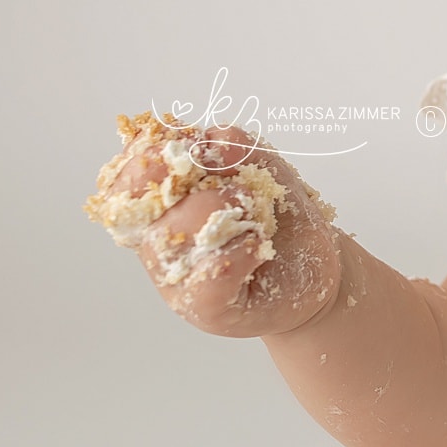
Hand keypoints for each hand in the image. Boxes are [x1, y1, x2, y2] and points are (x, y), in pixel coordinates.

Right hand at [93, 122, 342, 338]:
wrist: (317, 265)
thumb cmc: (278, 217)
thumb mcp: (264, 169)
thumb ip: (238, 148)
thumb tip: (214, 138)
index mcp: (165, 204)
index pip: (128, 182)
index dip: (148, 161)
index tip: (186, 147)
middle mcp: (162, 242)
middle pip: (149, 205)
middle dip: (196, 184)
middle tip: (240, 189)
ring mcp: (179, 278)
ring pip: (173, 237)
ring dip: (220, 215)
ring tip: (256, 218)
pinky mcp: (207, 308)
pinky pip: (208, 279)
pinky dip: (237, 254)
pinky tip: (258, 246)